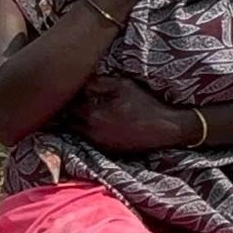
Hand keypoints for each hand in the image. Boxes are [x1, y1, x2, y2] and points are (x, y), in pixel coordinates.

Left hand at [68, 75, 192, 151]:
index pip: (68, 106)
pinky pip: (89, 140)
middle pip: (67, 122)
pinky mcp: (107, 149)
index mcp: (93, 114)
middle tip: (68, 101)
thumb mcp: (123, 85)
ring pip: (76, 133)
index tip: (67, 90)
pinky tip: (93, 123)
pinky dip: (86, 132)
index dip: (66, 97)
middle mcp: (92, 132)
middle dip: (66, 112)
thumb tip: (83, 82)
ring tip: (79, 112)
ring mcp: (99, 143)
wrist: (166, 128)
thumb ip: (99, 82)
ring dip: (75, 123)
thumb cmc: (146, 104)